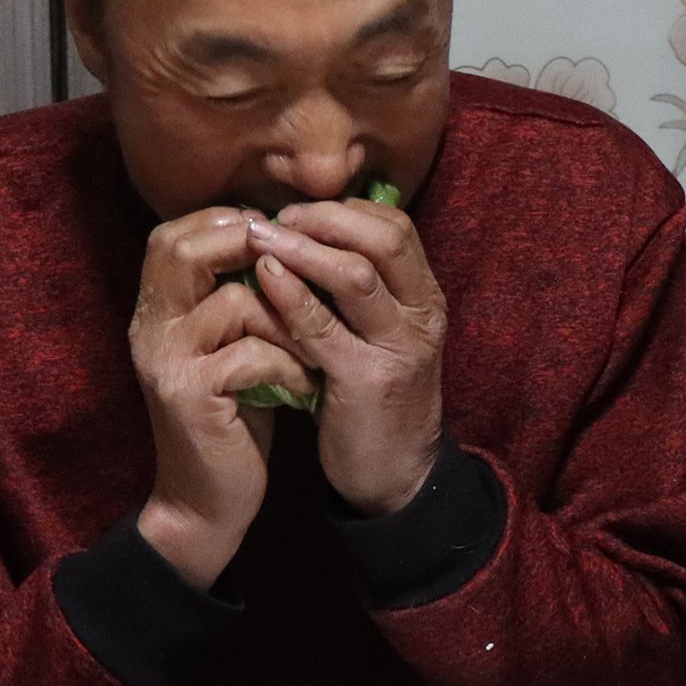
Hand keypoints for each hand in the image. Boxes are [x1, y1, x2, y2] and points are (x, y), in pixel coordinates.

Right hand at [131, 209, 310, 588]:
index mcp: (154, 312)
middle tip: (301, 278)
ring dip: (291, 322)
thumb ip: (240, 299)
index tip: (281, 241)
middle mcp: (149, 329)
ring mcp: (165, 361)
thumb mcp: (229, 350)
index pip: (172, 235)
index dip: (225, 222)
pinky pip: (253, 352)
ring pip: (238, 301)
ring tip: (313, 352)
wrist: (207, 503)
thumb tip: (284, 240)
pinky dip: (290, 366)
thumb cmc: (231, 420)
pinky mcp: (190, 396)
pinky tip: (305, 389)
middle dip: (255, 252)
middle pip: (186, 249)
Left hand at [245, 195, 447, 516]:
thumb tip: (304, 234)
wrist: (396, 475)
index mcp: (425, 298)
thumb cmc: (373, 399)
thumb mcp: (377, 335)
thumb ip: (355, 292)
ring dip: (302, 248)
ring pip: (355, 276)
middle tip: (276, 217)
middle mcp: (422, 316)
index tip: (298, 211)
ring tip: (260, 237)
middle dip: (326, 219)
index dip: (344, 209)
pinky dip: (291, 295)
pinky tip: (264, 278)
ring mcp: (399, 348)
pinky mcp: (367, 381)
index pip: (396, 227)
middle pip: (384, 239)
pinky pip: (324, 327)